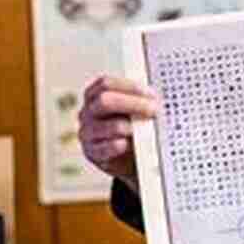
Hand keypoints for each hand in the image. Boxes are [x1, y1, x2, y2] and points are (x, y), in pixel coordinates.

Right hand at [78, 75, 159, 189]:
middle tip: (153, 109)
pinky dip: (122, 145)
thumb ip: (138, 100)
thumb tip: (155, 97)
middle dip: (133, 104)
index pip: (106, 84)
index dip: (129, 86)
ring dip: (132, 127)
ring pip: (111, 126)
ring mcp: (88, 133)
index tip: (150, 93)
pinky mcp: (92, 153)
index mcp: (95, 96)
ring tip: (147, 130)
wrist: (127, 159)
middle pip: (105, 101)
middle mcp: (88, 112)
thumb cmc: (129, 129)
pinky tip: (131, 144)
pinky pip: (108, 148)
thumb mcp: (131, 110)